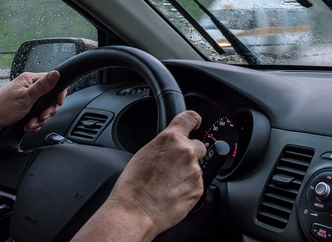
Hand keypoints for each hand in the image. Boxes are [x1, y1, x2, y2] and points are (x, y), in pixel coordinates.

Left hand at [0, 71, 66, 136]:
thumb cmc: (0, 108)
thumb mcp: (26, 97)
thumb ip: (43, 86)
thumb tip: (56, 73)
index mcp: (30, 80)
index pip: (53, 82)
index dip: (58, 94)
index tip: (57, 103)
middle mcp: (29, 89)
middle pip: (50, 100)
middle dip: (47, 111)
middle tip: (41, 116)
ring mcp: (26, 100)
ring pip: (43, 111)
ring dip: (39, 120)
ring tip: (30, 123)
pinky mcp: (24, 111)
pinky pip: (36, 118)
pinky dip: (33, 124)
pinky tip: (27, 126)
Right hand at [72, 111, 206, 241]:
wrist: (134, 212)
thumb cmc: (133, 185)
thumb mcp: (144, 153)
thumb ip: (164, 146)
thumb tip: (170, 147)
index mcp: (171, 139)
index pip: (190, 118)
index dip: (194, 120)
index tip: (196, 123)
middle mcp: (186, 151)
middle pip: (198, 146)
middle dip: (190, 154)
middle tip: (174, 167)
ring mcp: (194, 171)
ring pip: (196, 167)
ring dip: (186, 173)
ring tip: (167, 185)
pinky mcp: (198, 189)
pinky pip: (196, 184)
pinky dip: (187, 188)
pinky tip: (172, 193)